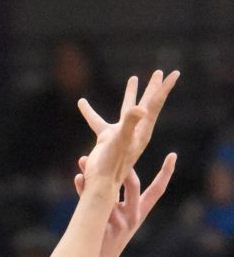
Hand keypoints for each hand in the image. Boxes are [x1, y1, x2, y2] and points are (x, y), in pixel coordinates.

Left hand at [74, 151, 176, 256]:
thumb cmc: (104, 242)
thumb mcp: (116, 221)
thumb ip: (113, 200)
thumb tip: (106, 173)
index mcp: (139, 213)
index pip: (157, 191)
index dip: (165, 174)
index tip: (173, 155)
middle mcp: (133, 216)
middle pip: (134, 185)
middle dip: (124, 166)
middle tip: (116, 149)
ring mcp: (120, 223)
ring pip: (111, 193)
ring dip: (97, 174)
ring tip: (84, 159)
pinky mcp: (105, 228)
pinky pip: (94, 204)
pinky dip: (84, 190)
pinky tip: (78, 178)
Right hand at [79, 69, 178, 187]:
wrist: (100, 183)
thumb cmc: (112, 164)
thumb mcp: (122, 140)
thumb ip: (130, 123)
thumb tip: (140, 108)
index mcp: (142, 130)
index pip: (155, 104)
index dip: (164, 87)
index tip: (174, 73)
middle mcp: (135, 131)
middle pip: (148, 104)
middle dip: (153, 88)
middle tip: (158, 72)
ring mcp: (121, 134)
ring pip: (127, 109)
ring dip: (131, 94)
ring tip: (133, 78)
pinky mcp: (107, 139)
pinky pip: (98, 121)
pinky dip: (90, 112)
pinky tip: (82, 102)